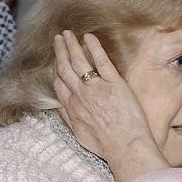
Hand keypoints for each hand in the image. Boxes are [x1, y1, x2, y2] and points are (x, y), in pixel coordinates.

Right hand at [52, 30, 167, 181]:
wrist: (125, 147)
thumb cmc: (105, 145)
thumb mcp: (79, 134)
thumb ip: (67, 118)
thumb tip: (56, 108)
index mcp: (72, 107)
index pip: (59, 82)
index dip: (56, 67)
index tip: (57, 58)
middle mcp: (80, 95)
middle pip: (65, 68)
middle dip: (60, 50)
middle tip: (58, 38)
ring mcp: (96, 88)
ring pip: (79, 61)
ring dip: (72, 45)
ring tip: (68, 33)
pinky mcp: (114, 84)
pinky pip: (101, 61)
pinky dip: (93, 47)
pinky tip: (89, 37)